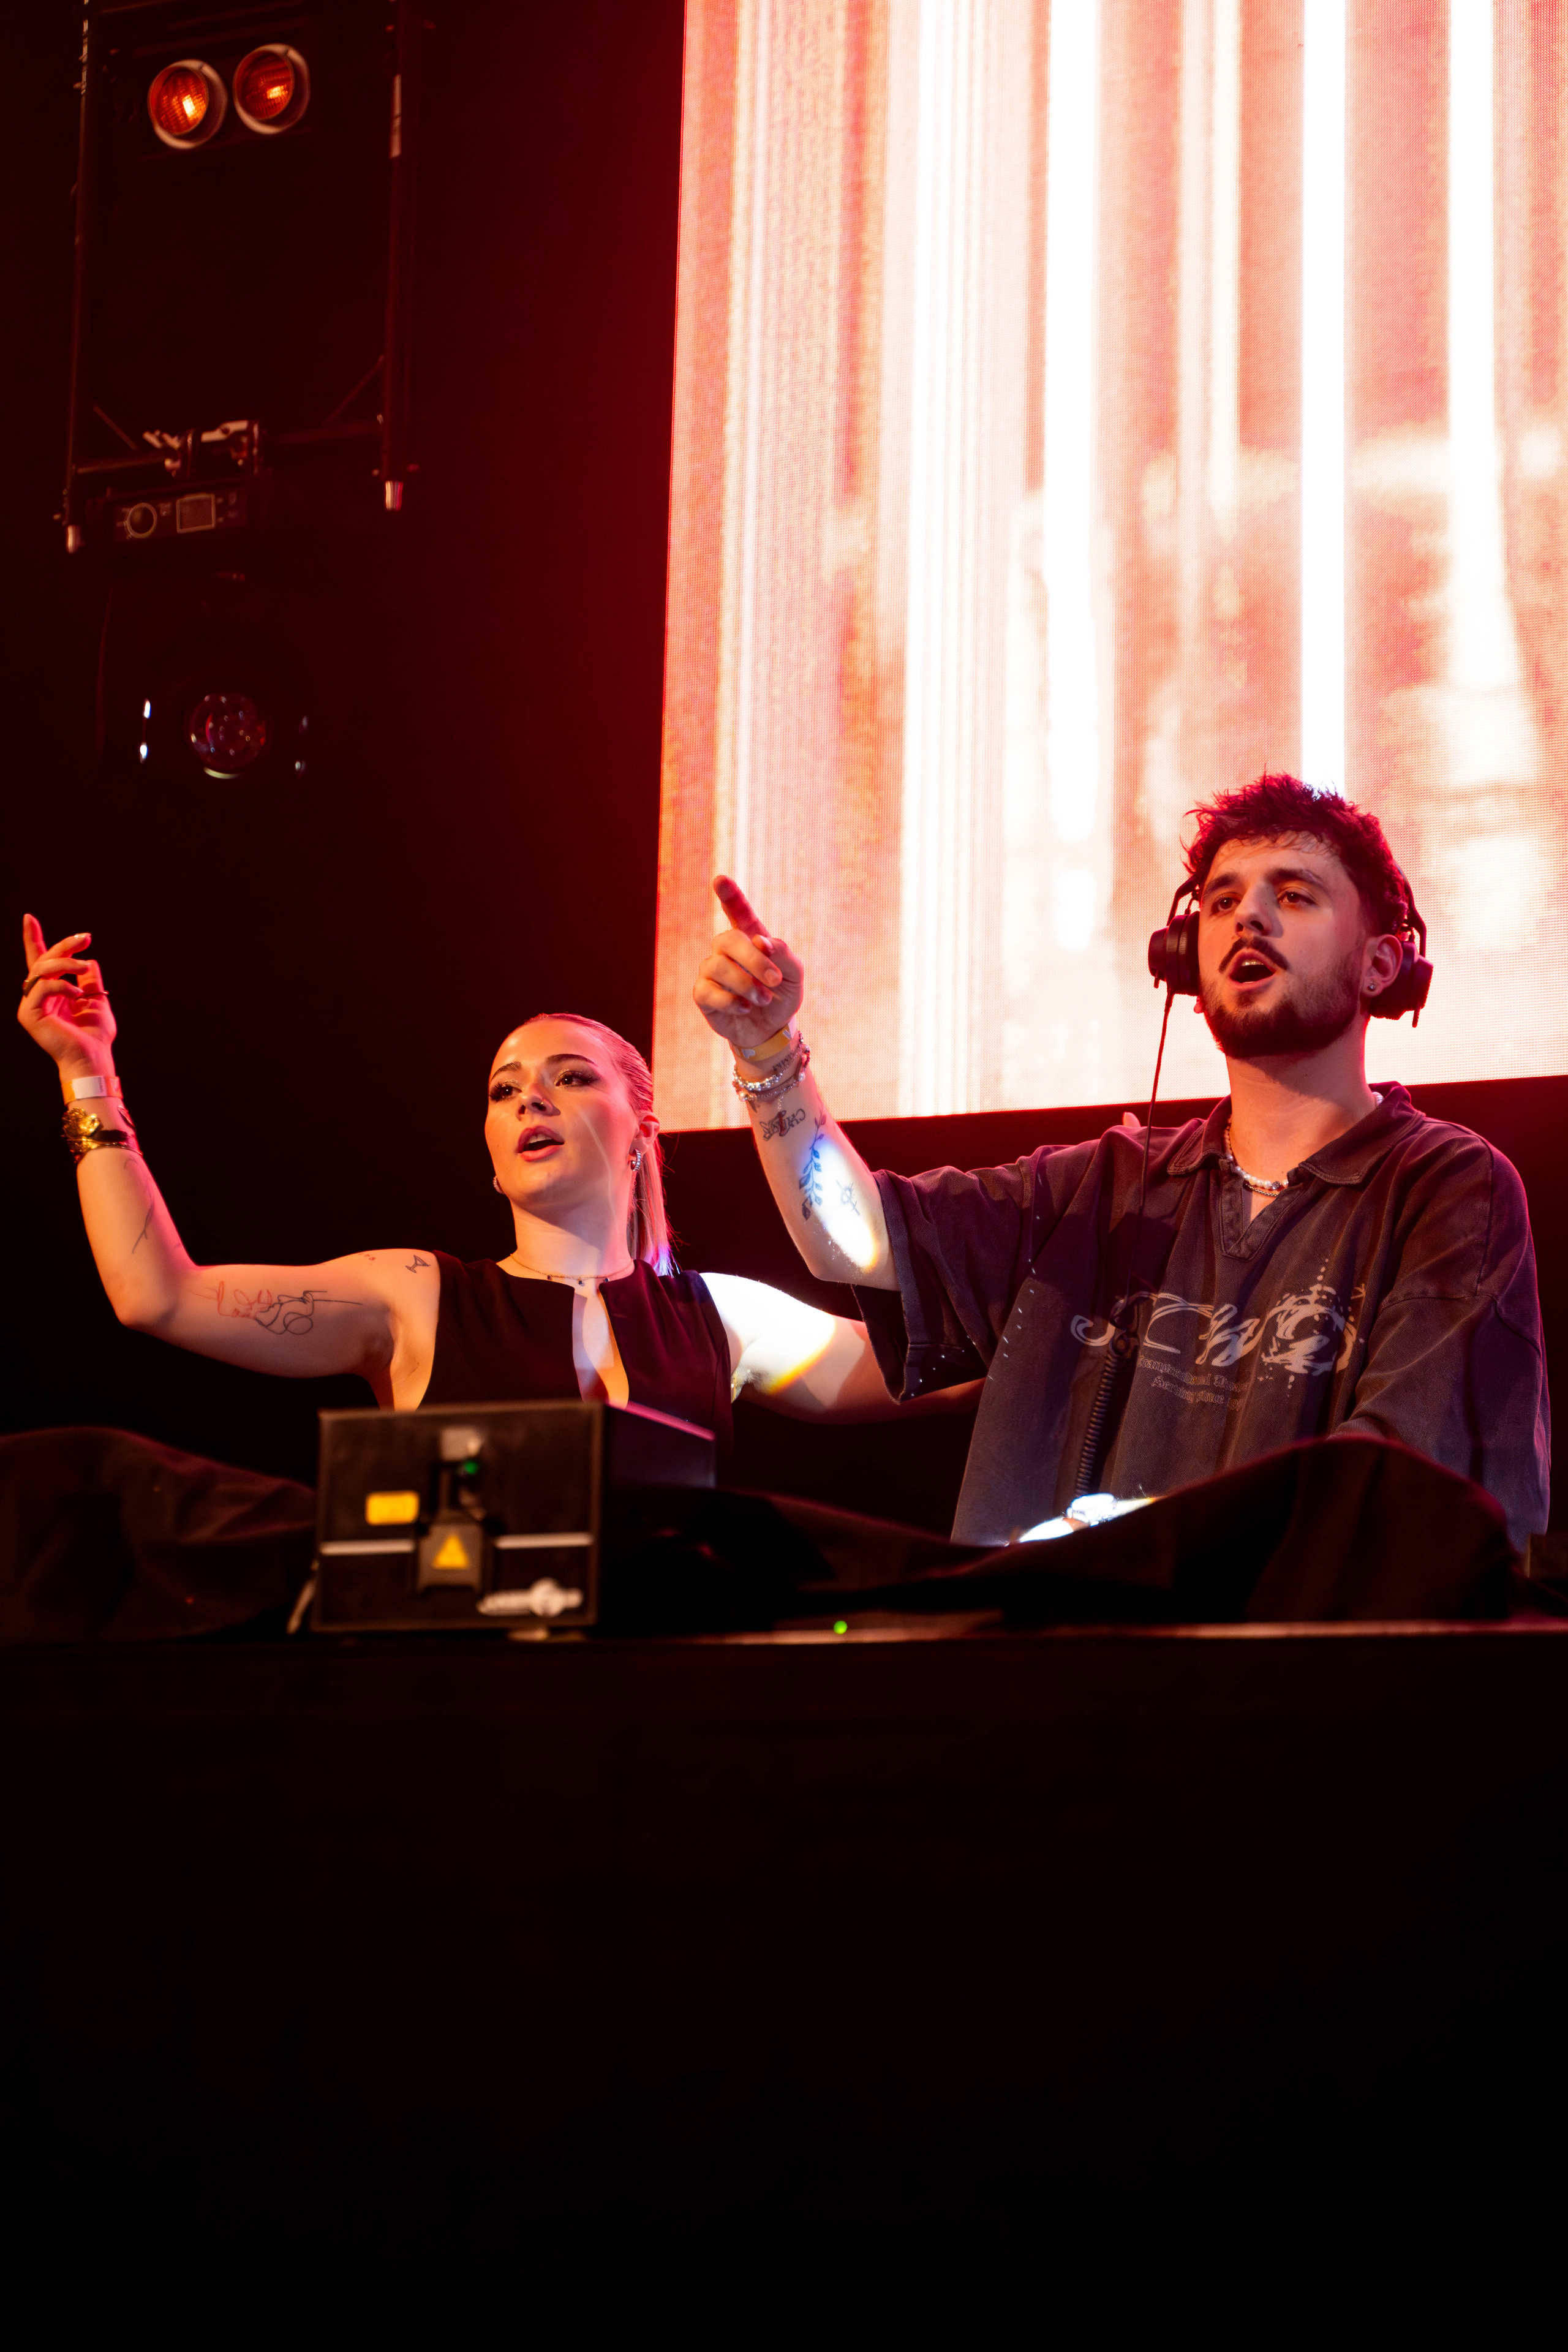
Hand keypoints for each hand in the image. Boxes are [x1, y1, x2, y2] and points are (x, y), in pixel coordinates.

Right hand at [18, 913, 116, 1071]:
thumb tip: (90, 961)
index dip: (33, 939)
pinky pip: (42, 988)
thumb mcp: (96, 1000)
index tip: (29, 918)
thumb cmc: (95, 1035)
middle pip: (43, 960)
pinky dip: (61, 985)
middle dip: (63, 945)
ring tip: (85, 967)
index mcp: (50, 993)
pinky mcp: (29, 1015)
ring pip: (41, 970)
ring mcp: (30, 1006)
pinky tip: (76, 994)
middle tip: (86, 938)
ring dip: (66, 962)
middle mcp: (36, 997)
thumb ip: (88, 981)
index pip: (40, 962)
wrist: (93, 1058)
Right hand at [693, 877, 804, 1057]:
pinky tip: (744, 1008)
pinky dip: (731, 1001)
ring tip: (763, 999)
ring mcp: (711, 969)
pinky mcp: (702, 993)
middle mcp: (726, 949)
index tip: (720, 880)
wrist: (771, 1029)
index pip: (739, 912)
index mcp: (750, 937)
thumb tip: (761, 941)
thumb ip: (783, 954)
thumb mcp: (794, 975)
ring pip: (718, 966)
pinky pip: (708, 991)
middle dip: (753, 959)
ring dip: (746, 985)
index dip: (730, 896)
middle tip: (774, 980)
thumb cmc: (782, 995)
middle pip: (729, 939)